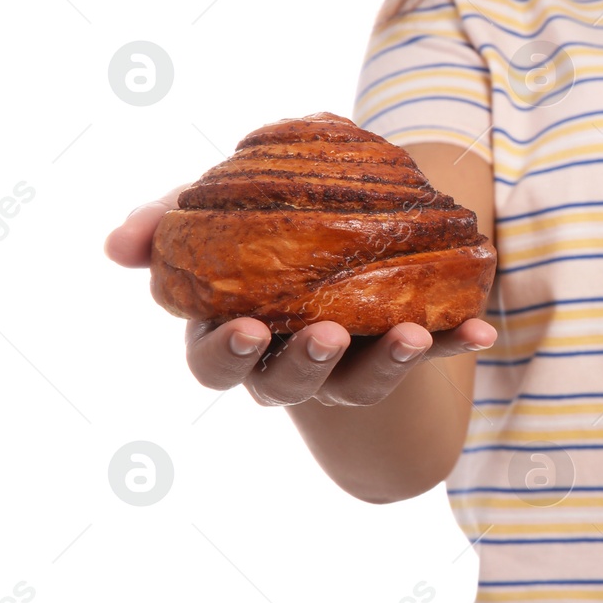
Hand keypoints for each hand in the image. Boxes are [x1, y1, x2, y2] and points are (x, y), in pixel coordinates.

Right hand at [104, 189, 497, 406]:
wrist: (332, 242)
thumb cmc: (256, 235)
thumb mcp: (210, 218)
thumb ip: (166, 224)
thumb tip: (119, 243)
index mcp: (233, 338)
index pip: (215, 363)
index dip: (227, 352)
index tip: (248, 327)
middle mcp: (287, 366)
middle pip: (287, 384)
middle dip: (306, 363)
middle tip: (327, 335)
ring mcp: (348, 369)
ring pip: (362, 384)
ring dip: (389, 362)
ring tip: (413, 336)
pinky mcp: (403, 355)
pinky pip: (432, 353)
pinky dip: (457, 342)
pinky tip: (483, 329)